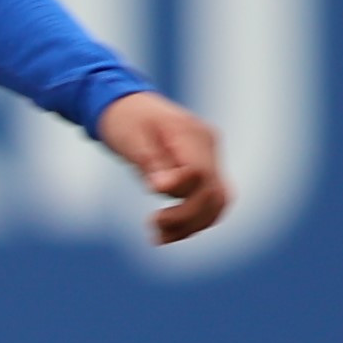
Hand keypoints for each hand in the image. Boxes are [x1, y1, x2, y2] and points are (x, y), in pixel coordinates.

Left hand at [95, 91, 229, 244]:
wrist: (128, 106)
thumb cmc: (125, 120)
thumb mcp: (130, 138)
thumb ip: (150, 161)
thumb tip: (162, 188)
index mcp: (191, 133)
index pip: (199, 172)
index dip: (179, 190)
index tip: (150, 195)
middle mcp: (209, 145)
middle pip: (213, 193)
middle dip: (186, 217)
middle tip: (152, 226)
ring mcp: (211, 158)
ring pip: (217, 203)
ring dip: (191, 225)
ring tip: (158, 236)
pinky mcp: (206, 170)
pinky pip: (209, 201)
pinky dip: (192, 221)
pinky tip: (167, 233)